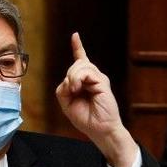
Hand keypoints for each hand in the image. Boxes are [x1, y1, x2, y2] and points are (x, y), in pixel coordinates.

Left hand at [55, 32, 138, 166]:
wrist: (100, 130)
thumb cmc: (86, 119)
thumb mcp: (67, 104)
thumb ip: (63, 89)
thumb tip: (69, 79)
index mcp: (85, 82)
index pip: (82, 60)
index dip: (78, 47)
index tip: (75, 36)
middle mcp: (93, 78)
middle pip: (77, 63)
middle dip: (70, 75)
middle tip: (71, 91)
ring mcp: (99, 79)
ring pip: (80, 66)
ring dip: (73, 77)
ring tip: (75, 90)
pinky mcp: (102, 82)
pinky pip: (86, 72)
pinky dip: (78, 79)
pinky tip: (78, 88)